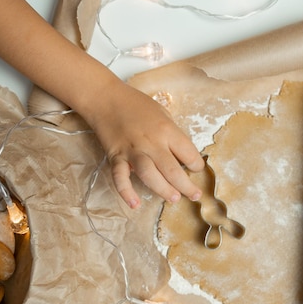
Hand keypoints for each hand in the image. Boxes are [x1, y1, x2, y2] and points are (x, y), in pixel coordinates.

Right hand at [84, 81, 204, 208]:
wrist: (105, 98)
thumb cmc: (136, 104)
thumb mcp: (163, 113)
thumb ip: (172, 134)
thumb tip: (182, 154)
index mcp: (167, 130)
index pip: (189, 153)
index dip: (197, 164)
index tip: (196, 169)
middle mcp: (152, 143)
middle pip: (173, 170)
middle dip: (187, 186)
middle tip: (194, 195)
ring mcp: (133, 151)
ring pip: (151, 176)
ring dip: (164, 190)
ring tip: (174, 198)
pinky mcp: (116, 157)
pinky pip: (121, 178)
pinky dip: (126, 192)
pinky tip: (135, 204)